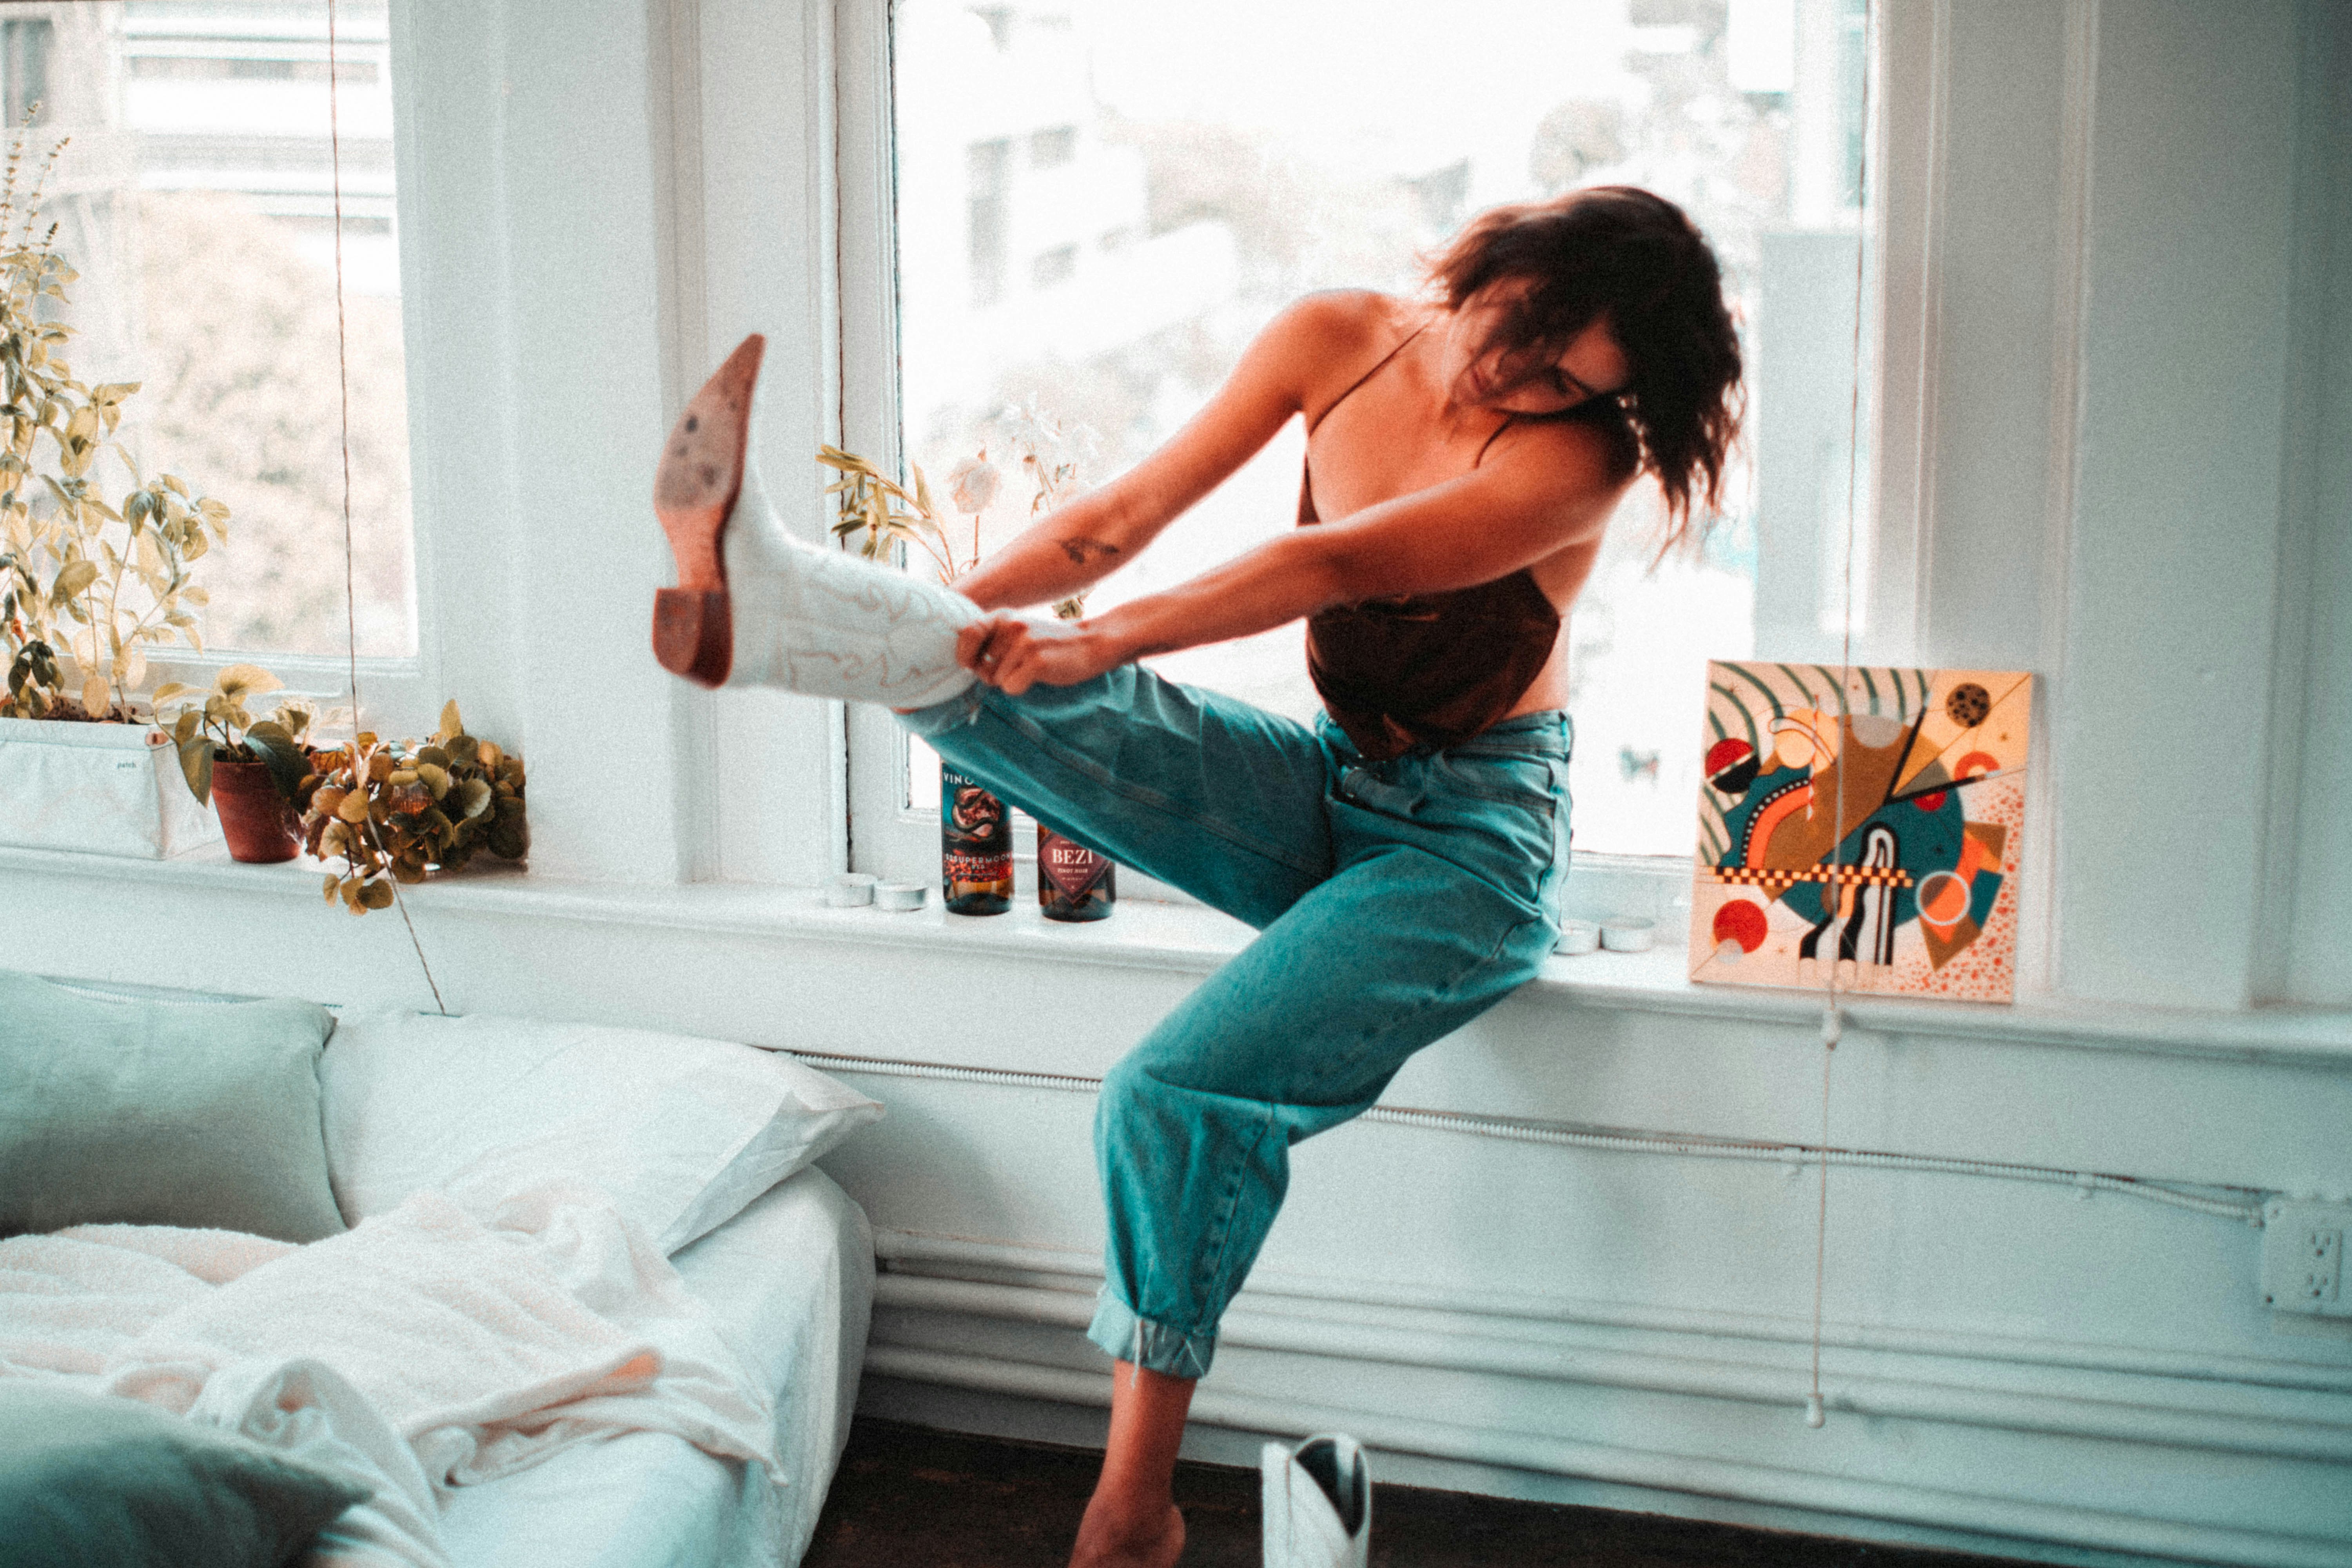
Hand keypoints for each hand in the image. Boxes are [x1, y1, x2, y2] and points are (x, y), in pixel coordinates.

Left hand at [958, 614, 1126, 694]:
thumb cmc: (1050, 643)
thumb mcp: (1018, 630)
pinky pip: (1010, 687)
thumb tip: (964, 664)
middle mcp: (1011, 625)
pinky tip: (1039, 676)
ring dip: (1011, 681)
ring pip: (996, 679)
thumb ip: (993, 639)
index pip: (968, 633)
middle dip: (993, 674)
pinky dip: (1022, 688)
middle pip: (981, 666)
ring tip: (1032, 668)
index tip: (971, 665)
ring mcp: (1024, 642)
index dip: (964, 654)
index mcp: (1003, 615)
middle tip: (1017, 667)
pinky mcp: (1036, 660)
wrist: (1092, 642)